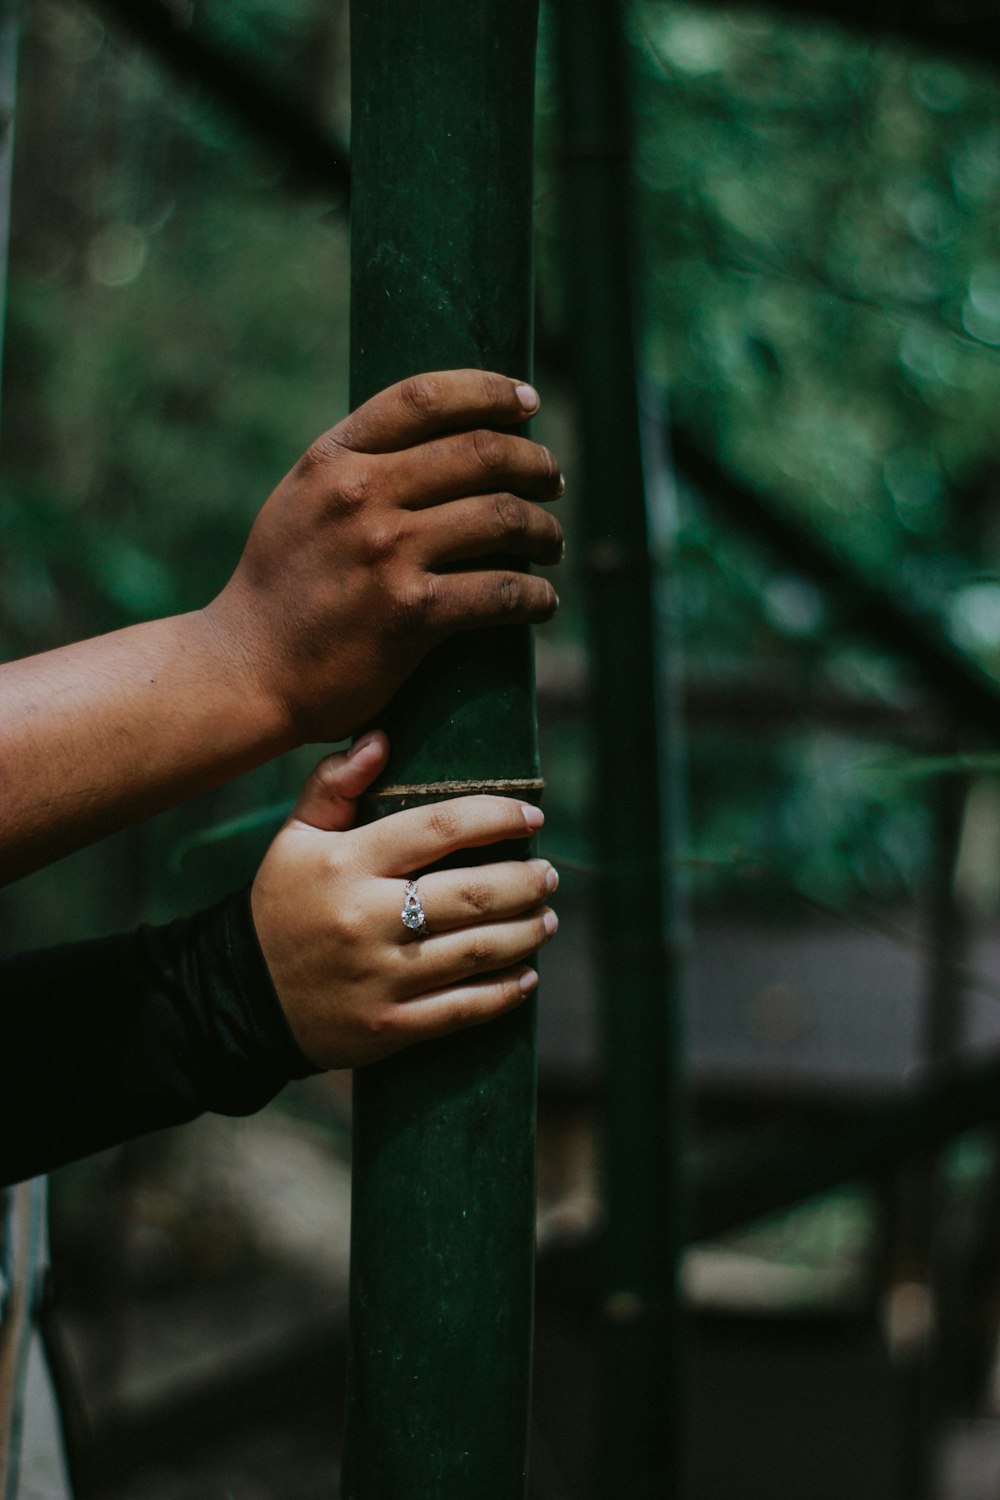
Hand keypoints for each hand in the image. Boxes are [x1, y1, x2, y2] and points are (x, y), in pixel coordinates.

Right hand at [206, 369, 563, 745]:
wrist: (245, 672)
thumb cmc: (280, 590)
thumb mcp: (300, 503)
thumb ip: (355, 468)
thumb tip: (436, 441)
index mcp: (332, 459)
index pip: (425, 398)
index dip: (489, 391)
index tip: (527, 401)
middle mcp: (360, 495)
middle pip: (480, 452)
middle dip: (534, 463)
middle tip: (552, 480)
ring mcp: (386, 553)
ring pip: (501, 517)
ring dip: (543, 529)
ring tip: (551, 542)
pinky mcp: (410, 614)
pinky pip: (499, 592)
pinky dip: (535, 596)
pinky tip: (542, 602)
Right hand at [250, 732, 558, 1069]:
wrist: (242, 998)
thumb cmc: (283, 905)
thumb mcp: (295, 839)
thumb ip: (334, 786)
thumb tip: (380, 739)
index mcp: (347, 864)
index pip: (439, 827)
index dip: (496, 816)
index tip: (533, 816)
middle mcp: (366, 918)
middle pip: (471, 892)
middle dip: (525, 881)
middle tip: (549, 874)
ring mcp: (379, 976)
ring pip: (477, 950)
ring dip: (527, 932)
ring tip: (548, 918)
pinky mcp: (388, 1026)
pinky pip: (463, 1008)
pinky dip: (506, 992)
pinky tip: (528, 975)